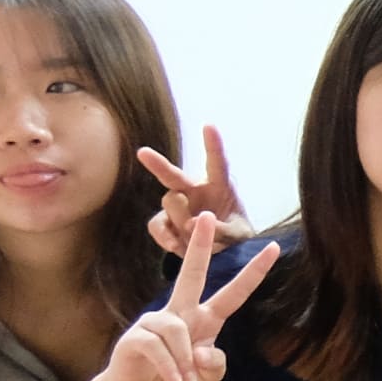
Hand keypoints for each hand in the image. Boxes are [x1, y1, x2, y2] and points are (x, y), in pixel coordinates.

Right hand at [89, 213, 279, 380]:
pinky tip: (173, 379)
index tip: (274, 247)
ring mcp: (155, 321)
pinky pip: (159, 347)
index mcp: (204, 318)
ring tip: (185, 379)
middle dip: (199, 246)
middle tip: (207, 216)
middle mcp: (180, 312)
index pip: (234, 293)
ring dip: (184, 361)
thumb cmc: (176, 379)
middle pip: (191, 274)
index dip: (253, 272)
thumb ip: (215, 365)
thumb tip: (201, 350)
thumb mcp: (206, 377)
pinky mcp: (136, 336)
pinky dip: (170, 367)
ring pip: (177, 331)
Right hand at [136, 126, 251, 257]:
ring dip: (181, 220)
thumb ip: (222, 230)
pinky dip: (164, 236)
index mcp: (220, 186)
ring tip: (196, 237)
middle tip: (142, 152)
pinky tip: (175, 246)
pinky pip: (157, 225)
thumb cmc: (237, 237)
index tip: (209, 125)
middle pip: (174, 175)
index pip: (217, 162)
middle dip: (158, 163)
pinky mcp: (166, 222)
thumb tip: (193, 223)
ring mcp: (178, 205)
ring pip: (169, 203)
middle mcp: (196, 191)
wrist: (224, 255)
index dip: (213, 144)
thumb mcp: (239, 235)